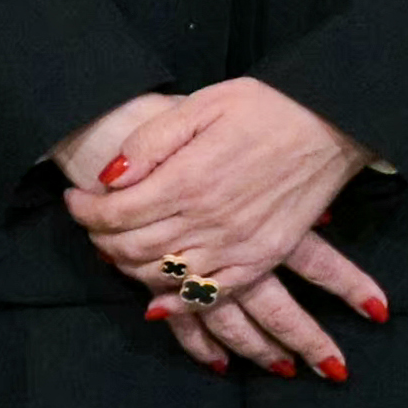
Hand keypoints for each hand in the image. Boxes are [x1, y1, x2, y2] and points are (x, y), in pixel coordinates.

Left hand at [62, 79, 381, 384]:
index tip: (76, 199)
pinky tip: (158, 299)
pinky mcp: (261, 260)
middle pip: (132, 250)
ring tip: (118, 248)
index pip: (115, 215)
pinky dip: (177, 303)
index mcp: (189, 180)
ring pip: (164, 277)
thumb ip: (150, 142)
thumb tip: (110, 178)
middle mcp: (209, 221)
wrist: (331, 125)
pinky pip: (210, 296)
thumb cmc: (265, 108)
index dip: (85, 212)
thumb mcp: (200, 105)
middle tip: (93, 224)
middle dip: (101, 240)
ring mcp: (237, 246)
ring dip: (131, 269)